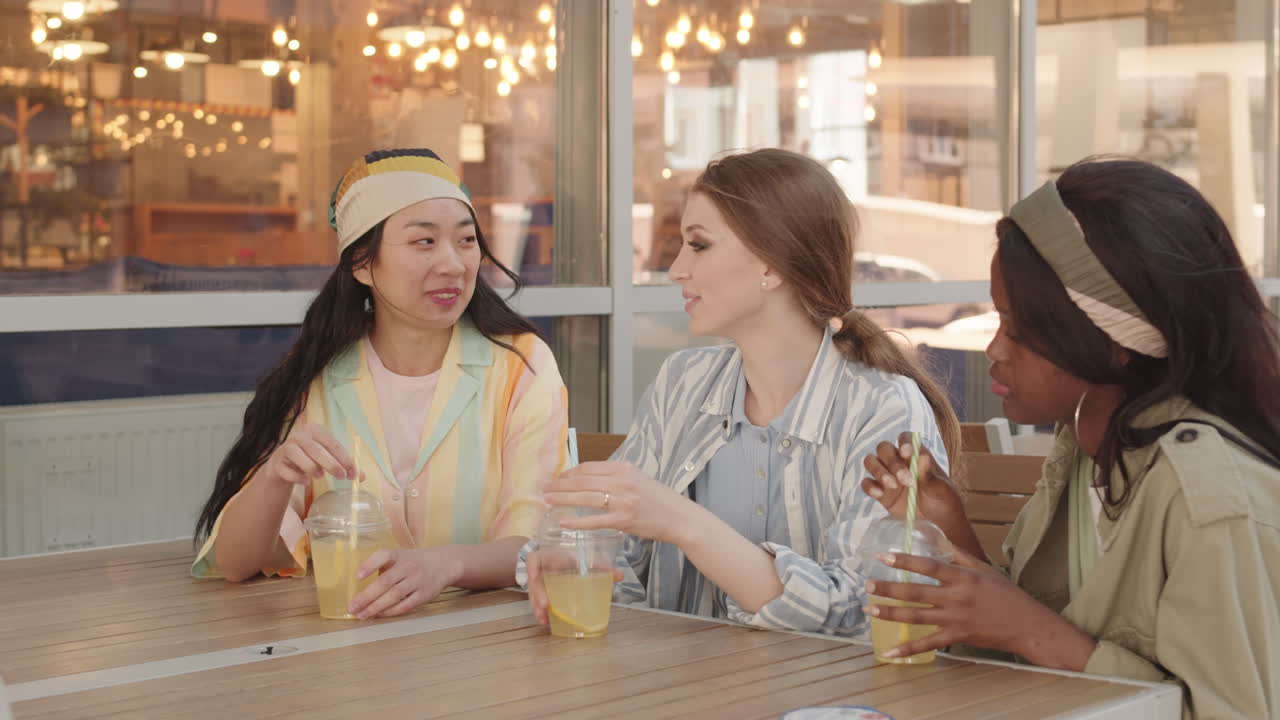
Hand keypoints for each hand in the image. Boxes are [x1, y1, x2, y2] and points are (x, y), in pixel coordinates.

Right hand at [261, 423, 354, 486]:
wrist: (283, 465)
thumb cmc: (311, 458)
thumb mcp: (328, 458)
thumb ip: (344, 465)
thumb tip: (361, 476)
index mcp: (315, 431)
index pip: (333, 444)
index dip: (345, 459)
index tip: (354, 473)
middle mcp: (300, 436)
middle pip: (316, 449)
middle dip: (332, 464)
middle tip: (342, 476)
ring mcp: (286, 448)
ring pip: (299, 456)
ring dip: (312, 468)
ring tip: (320, 476)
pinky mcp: (277, 462)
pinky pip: (287, 471)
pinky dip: (298, 478)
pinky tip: (305, 482)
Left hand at [348, 547, 459, 619]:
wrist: (443, 563)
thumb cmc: (413, 561)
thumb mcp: (399, 556)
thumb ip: (382, 567)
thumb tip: (359, 586)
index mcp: (399, 555)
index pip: (383, 556)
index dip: (369, 566)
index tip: (357, 577)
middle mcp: (408, 566)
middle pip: (385, 582)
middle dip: (366, 596)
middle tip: (352, 607)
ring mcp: (417, 580)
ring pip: (394, 595)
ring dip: (376, 607)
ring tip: (362, 615)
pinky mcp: (424, 594)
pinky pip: (406, 605)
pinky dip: (391, 611)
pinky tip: (379, 615)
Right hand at [525, 549, 622, 625]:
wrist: (564, 556)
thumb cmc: (575, 556)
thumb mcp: (588, 558)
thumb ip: (603, 567)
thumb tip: (620, 575)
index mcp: (552, 558)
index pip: (534, 559)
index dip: (531, 567)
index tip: (533, 577)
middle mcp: (543, 569)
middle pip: (533, 581)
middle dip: (537, 594)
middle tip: (545, 607)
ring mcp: (540, 580)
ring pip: (533, 593)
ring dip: (536, 606)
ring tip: (543, 619)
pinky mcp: (542, 590)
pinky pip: (537, 600)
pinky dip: (540, 610)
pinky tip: (546, 620)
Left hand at [541, 461, 692, 544]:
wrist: (680, 517)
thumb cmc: (658, 500)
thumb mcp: (638, 479)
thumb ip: (616, 478)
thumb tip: (589, 480)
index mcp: (624, 468)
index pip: (589, 467)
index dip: (569, 473)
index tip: (557, 478)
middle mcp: (622, 481)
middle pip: (583, 480)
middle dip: (560, 484)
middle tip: (544, 488)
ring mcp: (623, 500)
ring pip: (585, 497)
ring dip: (563, 499)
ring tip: (547, 500)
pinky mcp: (624, 519)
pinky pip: (594, 520)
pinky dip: (577, 521)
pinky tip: (563, 521)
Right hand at [861, 432, 963, 526]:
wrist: (938, 521)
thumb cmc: (943, 499)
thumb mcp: (941, 488)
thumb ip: (929, 475)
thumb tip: (922, 457)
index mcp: (915, 455)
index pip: (905, 439)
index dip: (903, 442)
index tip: (906, 453)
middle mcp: (898, 461)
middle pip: (884, 449)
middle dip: (892, 462)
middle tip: (905, 479)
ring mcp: (887, 475)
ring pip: (871, 461)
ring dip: (879, 471)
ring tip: (893, 486)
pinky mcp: (879, 491)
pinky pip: (866, 483)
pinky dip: (870, 487)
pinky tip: (880, 495)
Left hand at [863, 548, 1094, 668]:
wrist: (1026, 625)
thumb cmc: (1006, 594)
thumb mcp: (984, 569)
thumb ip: (959, 556)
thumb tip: (939, 540)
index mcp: (962, 577)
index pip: (928, 565)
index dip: (904, 560)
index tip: (883, 556)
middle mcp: (956, 598)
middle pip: (915, 592)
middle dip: (889, 588)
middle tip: (868, 585)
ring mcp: (955, 619)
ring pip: (916, 616)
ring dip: (891, 613)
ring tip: (870, 609)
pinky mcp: (956, 637)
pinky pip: (927, 644)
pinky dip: (907, 649)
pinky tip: (889, 651)